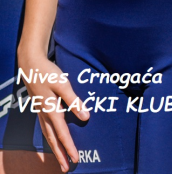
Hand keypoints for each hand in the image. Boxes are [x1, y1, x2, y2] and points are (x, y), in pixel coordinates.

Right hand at [18, 54, 87, 171]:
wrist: (31, 64)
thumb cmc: (48, 74)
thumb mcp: (63, 85)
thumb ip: (74, 101)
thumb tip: (85, 118)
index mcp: (52, 111)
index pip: (63, 134)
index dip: (70, 148)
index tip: (75, 160)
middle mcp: (45, 115)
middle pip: (53, 140)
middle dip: (60, 155)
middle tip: (65, 169)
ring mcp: (41, 112)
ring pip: (48, 135)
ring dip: (55, 148)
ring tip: (60, 159)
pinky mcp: (40, 108)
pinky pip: (45, 128)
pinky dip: (50, 137)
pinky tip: (53, 139)